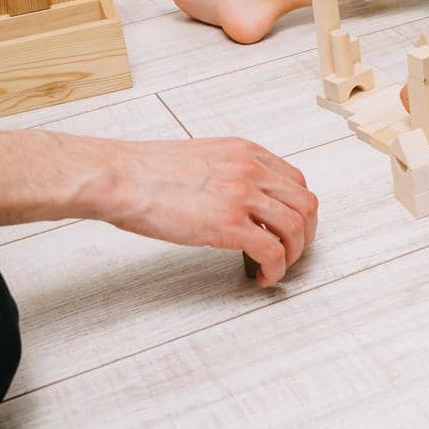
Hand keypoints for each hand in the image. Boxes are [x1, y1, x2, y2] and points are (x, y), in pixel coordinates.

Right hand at [88, 136, 318, 286]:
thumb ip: (228, 172)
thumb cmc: (148, 171)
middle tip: (293, 250)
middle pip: (305, 203)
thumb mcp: (202, 158)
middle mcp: (251, 169)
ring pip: (295, 228)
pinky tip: (262, 276)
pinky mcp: (229, 225)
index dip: (299, 208)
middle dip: (305, 233)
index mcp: (245, 152)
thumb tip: (239, 199)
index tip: (292, 225)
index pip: (295, 179)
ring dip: (293, 254)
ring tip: (277, 267)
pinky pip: (272, 251)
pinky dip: (274, 269)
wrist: (122, 178)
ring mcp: (242, 196)